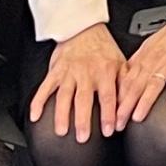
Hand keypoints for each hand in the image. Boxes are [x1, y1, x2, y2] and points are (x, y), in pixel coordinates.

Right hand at [27, 23, 129, 141]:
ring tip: (61, 131)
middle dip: (82, 120)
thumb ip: (126, 84)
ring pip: (63, 96)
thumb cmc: (103, 48)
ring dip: (61, 115)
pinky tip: (35, 116)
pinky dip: (38, 102)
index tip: (109, 131)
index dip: (108, 115)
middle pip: (83, 99)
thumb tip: (130, 104)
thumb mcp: (121, 62)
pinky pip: (44, 87)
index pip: (107, 96)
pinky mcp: (55, 71)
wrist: (82, 28)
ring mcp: (69, 72)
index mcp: (105, 71)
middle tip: (82, 137)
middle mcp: (86, 73)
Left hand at [119, 15, 165, 121]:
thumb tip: (124, 76)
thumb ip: (137, 62)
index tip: (111, 115)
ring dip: (145, 102)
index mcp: (144, 59)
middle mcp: (154, 62)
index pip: (126, 82)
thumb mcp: (148, 46)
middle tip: (118, 123)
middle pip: (136, 86)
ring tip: (138, 117)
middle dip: (125, 107)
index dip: (117, 100)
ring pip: (154, 85)